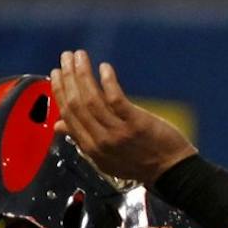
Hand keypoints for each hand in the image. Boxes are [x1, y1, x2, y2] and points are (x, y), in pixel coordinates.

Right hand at [51, 49, 195, 183]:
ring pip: (92, 99)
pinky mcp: (135, 124)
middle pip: (77, 104)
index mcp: (91, 149)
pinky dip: (108, 81)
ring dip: (83, 74)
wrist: (171, 171)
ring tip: (80, 56)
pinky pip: (115, 98)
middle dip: (68, 77)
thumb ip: (83, 140)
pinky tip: (104, 68)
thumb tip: (59, 125)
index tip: (56, 74)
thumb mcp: (106, 157)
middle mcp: (101, 142)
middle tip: (66, 57)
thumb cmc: (141, 161)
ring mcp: (118, 134)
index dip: (59, 92)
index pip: (68, 116)